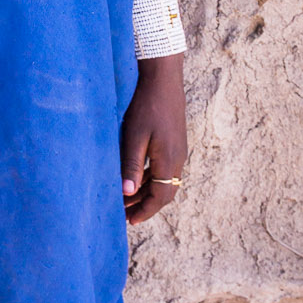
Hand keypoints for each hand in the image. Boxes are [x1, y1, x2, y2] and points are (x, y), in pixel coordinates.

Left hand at [120, 55, 186, 221]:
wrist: (163, 80)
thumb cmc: (146, 107)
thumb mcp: (133, 136)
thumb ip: (131, 165)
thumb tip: (127, 193)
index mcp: (169, 161)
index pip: (160, 197)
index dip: (145, 211)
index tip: (130, 222)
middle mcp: (177, 159)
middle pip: (164, 192)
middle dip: (145, 205)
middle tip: (124, 214)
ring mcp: (178, 151)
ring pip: (164, 181)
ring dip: (146, 192)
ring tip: (126, 199)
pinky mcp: (174, 143)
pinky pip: (164, 169)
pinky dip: (150, 179)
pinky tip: (136, 178)